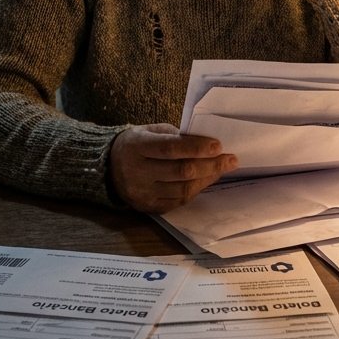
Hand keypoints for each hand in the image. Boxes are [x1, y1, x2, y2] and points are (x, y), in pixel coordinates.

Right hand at [109, 124, 237, 212]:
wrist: (107, 168)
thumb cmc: (136, 144)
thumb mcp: (150, 131)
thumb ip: (175, 136)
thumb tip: (207, 143)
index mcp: (136, 147)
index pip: (170, 149)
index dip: (196, 148)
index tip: (219, 146)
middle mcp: (137, 172)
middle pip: (181, 171)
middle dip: (210, 165)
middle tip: (231, 159)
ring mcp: (142, 192)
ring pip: (182, 189)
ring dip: (207, 178)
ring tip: (222, 168)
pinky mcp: (148, 207)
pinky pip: (178, 201)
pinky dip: (196, 190)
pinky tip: (206, 180)